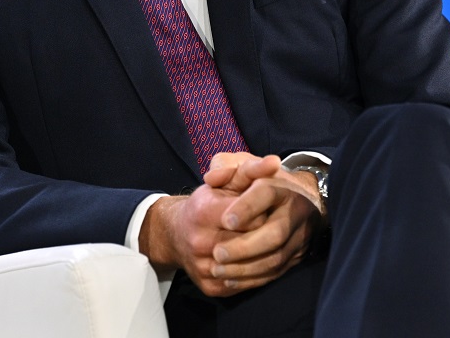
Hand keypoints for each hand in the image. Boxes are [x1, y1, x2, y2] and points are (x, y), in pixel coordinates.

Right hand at [139, 154, 323, 296]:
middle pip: (252, 241)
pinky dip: (256, 275)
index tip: (268, 210)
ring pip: (250, 267)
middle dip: (266, 234)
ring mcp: (204, 267)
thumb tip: (274, 162)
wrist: (175, 234)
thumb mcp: (224, 181)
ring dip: (265, 257)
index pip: (252, 216)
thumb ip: (250, 170)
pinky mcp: (209, 287)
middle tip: (273, 228)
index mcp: (204, 212)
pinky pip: (243, 286)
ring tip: (272, 246)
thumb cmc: (205, 203)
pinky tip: (260, 262)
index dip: (264, 212)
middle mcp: (200, 241)